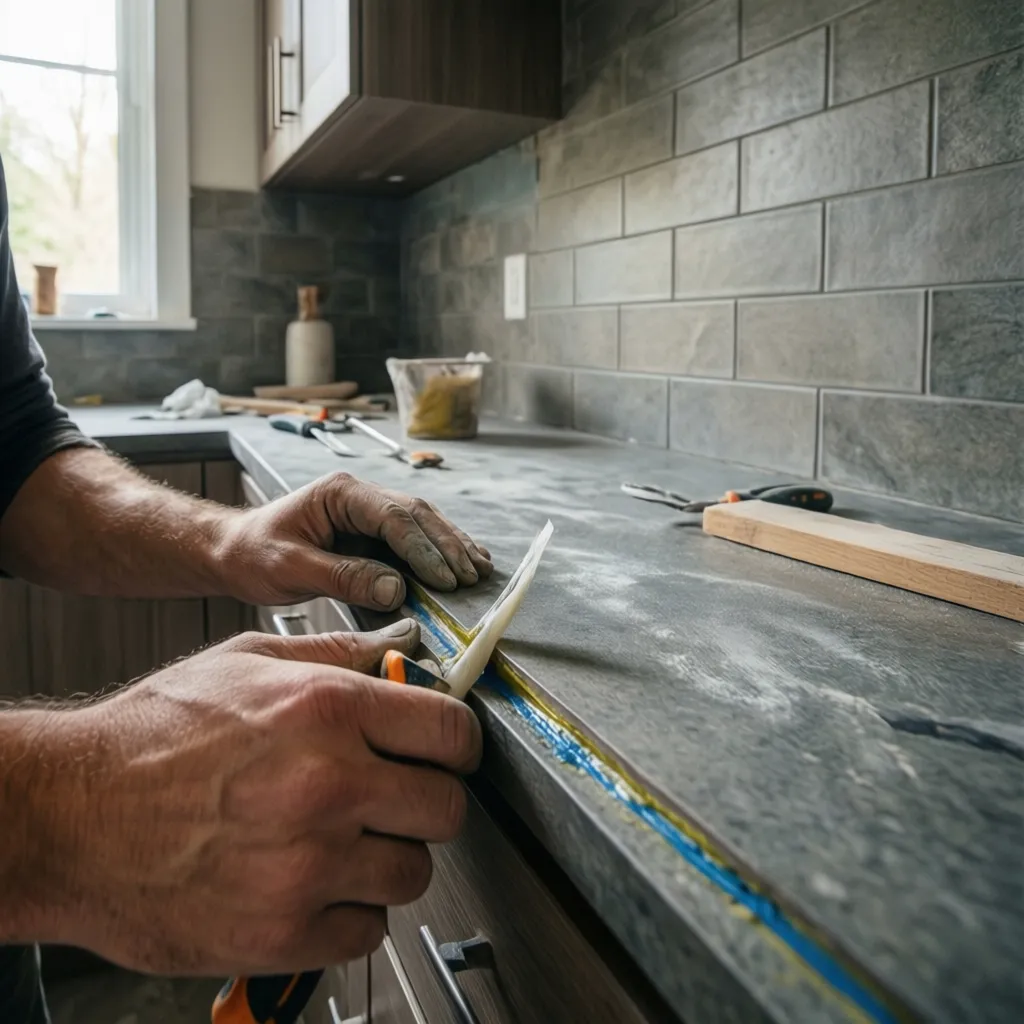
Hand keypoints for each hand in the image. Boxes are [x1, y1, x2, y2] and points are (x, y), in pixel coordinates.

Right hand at [14, 620, 480, 973]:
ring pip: (414, 873)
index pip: (452, 732)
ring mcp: (308, 865)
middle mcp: (327, 786)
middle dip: (428, 801)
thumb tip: (399, 649)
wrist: (71, 816)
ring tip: (342, 841)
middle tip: (395, 798)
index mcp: (326, 710)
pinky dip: (350, 911)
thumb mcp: (246, 662)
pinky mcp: (282, 931)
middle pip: (448, 808)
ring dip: (388, 858)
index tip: (447, 753)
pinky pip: (368, 930)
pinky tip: (314, 883)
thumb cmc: (152, 736)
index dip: (458, 743)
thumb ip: (336, 654)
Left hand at [216, 472, 492, 610]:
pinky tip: (465, 562)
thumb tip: (395, 590)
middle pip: (418, 515)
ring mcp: (368, 511)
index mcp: (340, 494)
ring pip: (423, 523)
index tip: (445, 579)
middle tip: (472, 577)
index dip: (424, 549)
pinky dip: (441, 551)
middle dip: (449, 546)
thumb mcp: (290, 568)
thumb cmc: (253, 555)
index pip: (394, 517)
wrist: (232, 550)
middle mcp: (360, 495)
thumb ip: (342, 578)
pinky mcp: (371, 531)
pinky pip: (414, 537)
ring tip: (481, 569)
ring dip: (453, 546)